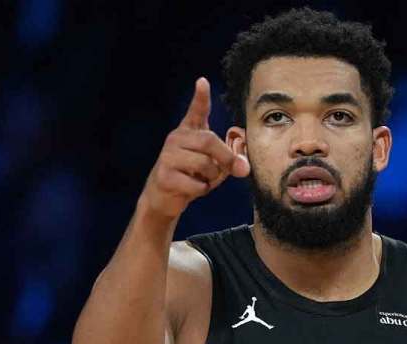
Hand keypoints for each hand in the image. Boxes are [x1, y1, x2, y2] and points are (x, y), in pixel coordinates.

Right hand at [138, 77, 250, 222]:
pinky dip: (201, 190)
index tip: (203, 82)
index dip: (200, 97)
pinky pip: (196, 183)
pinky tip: (191, 189)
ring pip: (204, 164)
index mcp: (189, 132)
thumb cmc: (192, 177)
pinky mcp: (164, 175)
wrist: (164, 198)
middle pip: (208, 141)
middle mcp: (176, 139)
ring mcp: (167, 156)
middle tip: (240, 170)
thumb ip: (230, 160)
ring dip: (212, 178)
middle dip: (227, 157)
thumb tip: (243, 166)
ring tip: (202, 179)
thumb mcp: (215, 166)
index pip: (196, 111)